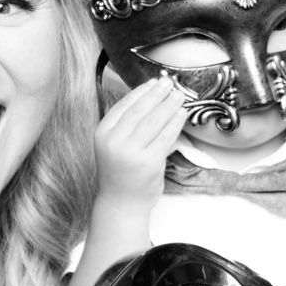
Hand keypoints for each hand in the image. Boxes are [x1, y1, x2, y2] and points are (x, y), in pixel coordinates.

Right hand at [93, 78, 186, 210]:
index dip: (141, 91)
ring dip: (169, 105)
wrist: (121, 203)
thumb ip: (128, 124)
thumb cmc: (121, 172)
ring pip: (154, 121)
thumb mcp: (115, 144)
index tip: (153, 82)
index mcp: (103, 133)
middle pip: (140, 110)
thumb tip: (151, 96)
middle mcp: (114, 141)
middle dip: (157, 94)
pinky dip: (175, 123)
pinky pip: (165, 137)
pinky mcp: (149, 162)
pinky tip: (182, 114)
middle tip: (170, 83)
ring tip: (179, 95)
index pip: (124, 105)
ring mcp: (131, 152)